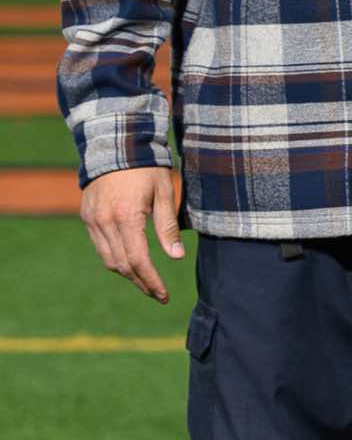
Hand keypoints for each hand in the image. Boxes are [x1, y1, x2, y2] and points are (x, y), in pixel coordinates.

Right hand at [81, 167, 185, 303]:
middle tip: (158, 294)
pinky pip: (100, 246)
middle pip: (122, 265)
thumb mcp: (164, 192)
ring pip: (108, 259)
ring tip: (147, 281)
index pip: (139, 260)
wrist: (116, 143)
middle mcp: (105, 221)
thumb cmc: (148, 166)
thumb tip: (176, 257)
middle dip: (141, 282)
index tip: (164, 296)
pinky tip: (131, 261)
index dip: (152, 281)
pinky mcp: (87, 215)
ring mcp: (92, 219)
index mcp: (127, 216)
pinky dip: (115, 258)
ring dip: (127, 273)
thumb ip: (168, 226)